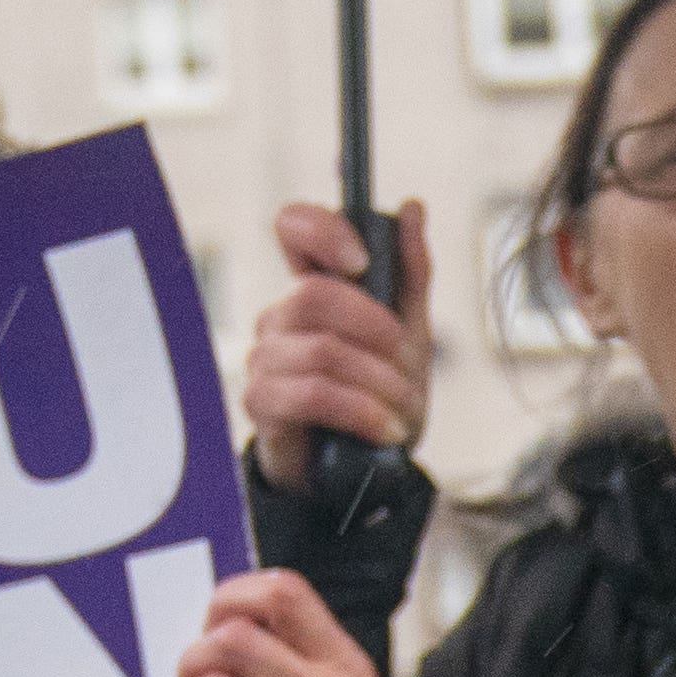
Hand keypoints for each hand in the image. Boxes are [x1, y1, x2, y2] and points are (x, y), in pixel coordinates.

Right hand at [242, 199, 435, 488]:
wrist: (364, 469)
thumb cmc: (378, 394)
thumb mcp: (408, 332)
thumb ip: (410, 273)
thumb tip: (413, 207)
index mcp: (312, 287)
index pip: (292, 227)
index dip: (322, 230)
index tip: (362, 262)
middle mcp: (280, 316)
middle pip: (313, 295)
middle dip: (375, 329)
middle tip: (407, 363)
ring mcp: (265, 358)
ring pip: (322, 351)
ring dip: (379, 382)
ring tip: (403, 408)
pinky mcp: (262, 402)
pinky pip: (312, 394)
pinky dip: (362, 412)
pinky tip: (386, 429)